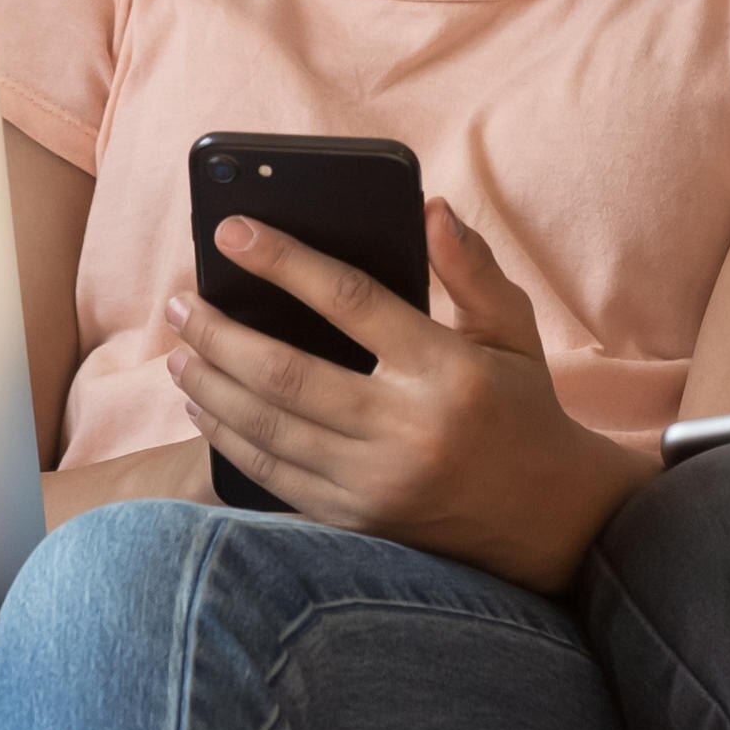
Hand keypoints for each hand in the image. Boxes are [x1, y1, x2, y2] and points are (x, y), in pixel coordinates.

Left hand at [167, 198, 648, 591]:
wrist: (549, 521)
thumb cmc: (523, 408)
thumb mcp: (514, 331)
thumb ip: (472, 269)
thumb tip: (430, 208)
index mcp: (447, 370)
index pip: (350, 300)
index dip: (284, 261)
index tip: (230, 232)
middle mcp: (407, 430)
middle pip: (286, 374)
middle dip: (220, 335)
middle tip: (180, 305)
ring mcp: (376, 483)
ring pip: (267, 429)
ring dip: (212, 386)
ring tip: (180, 352)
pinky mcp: (356, 520)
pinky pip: (273, 477)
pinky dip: (229, 439)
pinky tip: (205, 407)